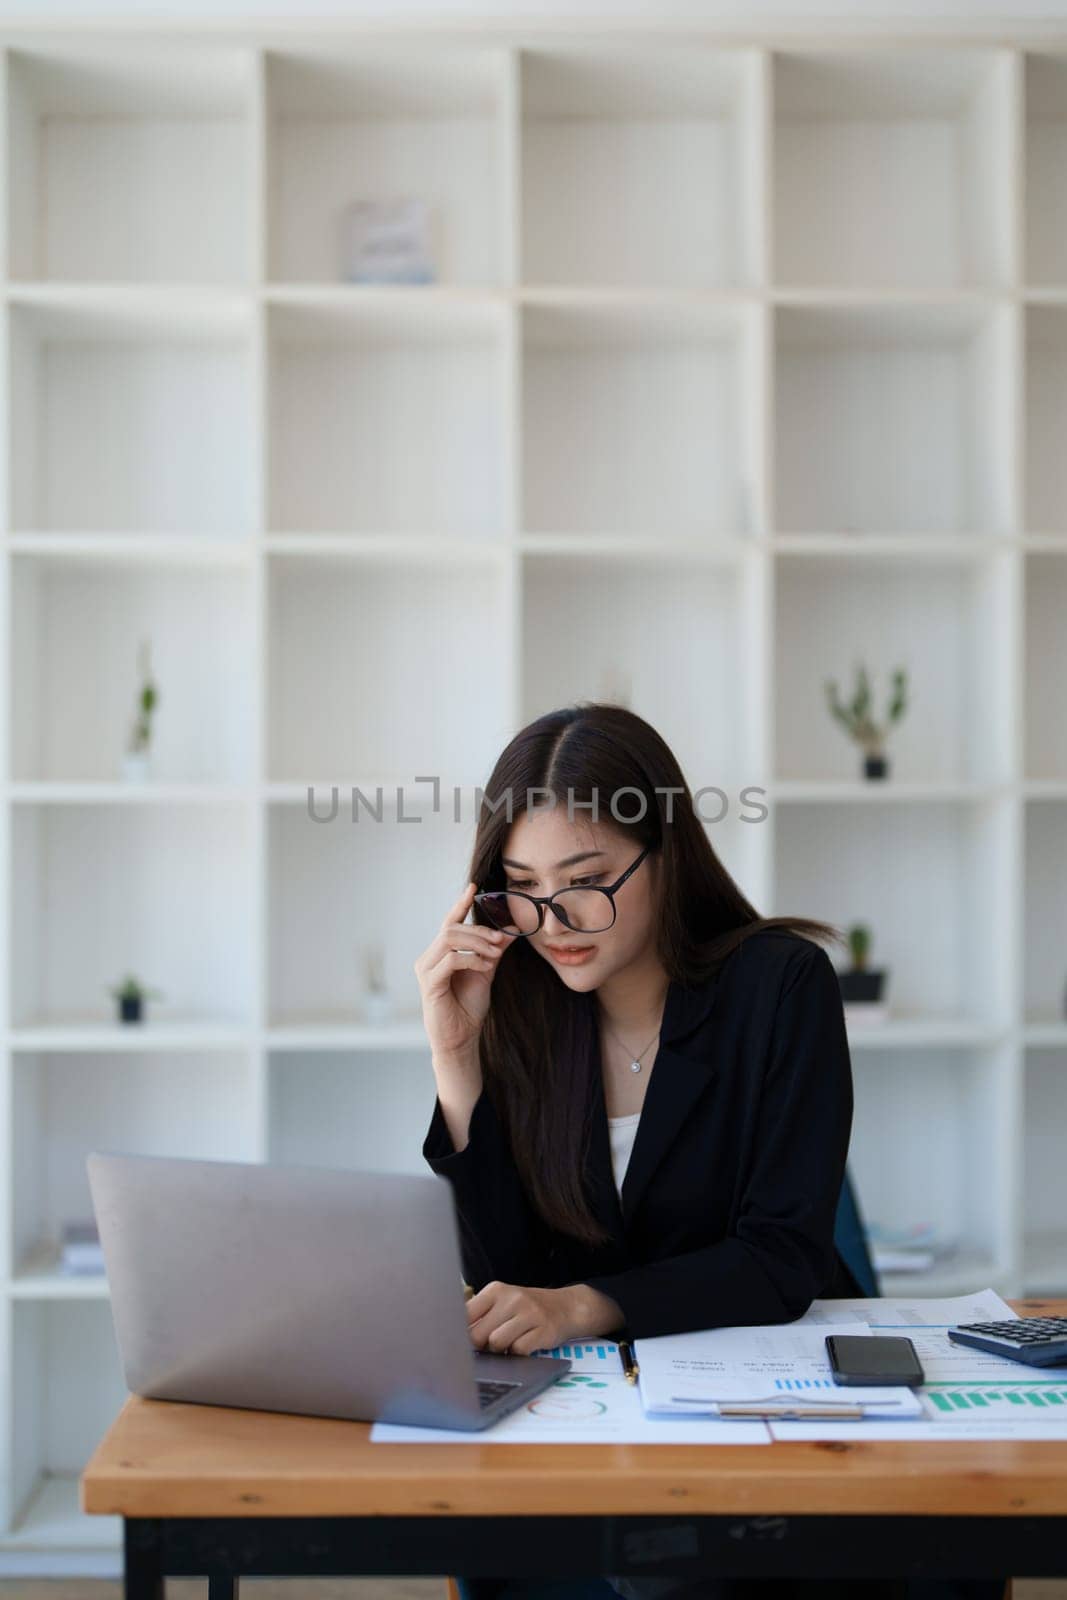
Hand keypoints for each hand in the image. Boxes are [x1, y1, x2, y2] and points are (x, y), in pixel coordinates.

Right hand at [414, 881, 507, 1061]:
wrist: (461, 1039)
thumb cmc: (468, 1007)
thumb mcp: (486, 973)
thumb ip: (495, 951)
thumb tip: (512, 930)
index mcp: (441, 953)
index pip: (449, 922)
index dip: (460, 903)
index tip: (474, 887)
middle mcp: (429, 958)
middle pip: (451, 928)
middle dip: (478, 930)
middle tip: (500, 939)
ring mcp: (427, 970)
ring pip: (450, 939)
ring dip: (477, 943)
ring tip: (494, 954)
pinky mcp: (430, 984)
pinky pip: (451, 960)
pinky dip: (472, 959)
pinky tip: (484, 967)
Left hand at [466, 1281, 623, 1355]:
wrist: (566, 1307)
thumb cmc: (526, 1309)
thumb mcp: (503, 1302)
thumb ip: (480, 1316)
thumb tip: (454, 1339)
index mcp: (495, 1290)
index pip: (464, 1315)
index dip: (460, 1334)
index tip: (460, 1343)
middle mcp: (511, 1298)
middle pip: (478, 1334)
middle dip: (480, 1346)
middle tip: (489, 1345)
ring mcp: (529, 1313)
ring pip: (496, 1343)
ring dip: (499, 1351)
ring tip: (507, 1345)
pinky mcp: (543, 1330)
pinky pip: (518, 1350)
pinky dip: (517, 1354)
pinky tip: (523, 1346)